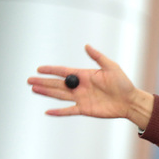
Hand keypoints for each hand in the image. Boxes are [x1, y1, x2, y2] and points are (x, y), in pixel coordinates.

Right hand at [27, 45, 152, 128]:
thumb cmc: (123, 83)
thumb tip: (87, 46)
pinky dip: (58, 112)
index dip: (51, 70)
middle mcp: (80, 87)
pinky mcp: (85, 109)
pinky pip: (69, 110)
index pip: (64, 72)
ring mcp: (81, 98)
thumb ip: (98, 57)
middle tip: (29, 80)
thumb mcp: (111, 66)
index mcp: (85, 75)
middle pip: (58, 84)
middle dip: (43, 82)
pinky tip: (48, 111)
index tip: (39, 69)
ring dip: (47, 93)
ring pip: (60, 95)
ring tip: (34, 89)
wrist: (130, 101)